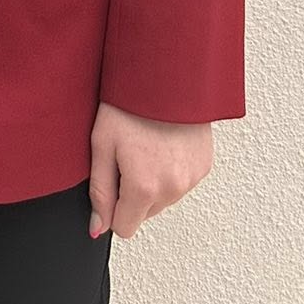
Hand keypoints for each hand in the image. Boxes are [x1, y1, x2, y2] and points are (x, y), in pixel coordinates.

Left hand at [88, 102, 213, 239]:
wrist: (166, 75)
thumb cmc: (128, 104)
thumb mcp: (101, 144)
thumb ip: (100, 191)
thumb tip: (98, 228)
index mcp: (144, 187)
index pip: (125, 228)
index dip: (112, 207)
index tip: (110, 181)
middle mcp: (173, 189)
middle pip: (144, 214)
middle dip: (131, 194)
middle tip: (126, 155)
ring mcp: (192, 179)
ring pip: (163, 200)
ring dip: (152, 183)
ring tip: (144, 146)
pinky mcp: (205, 166)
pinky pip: (181, 183)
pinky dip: (170, 171)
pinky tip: (162, 144)